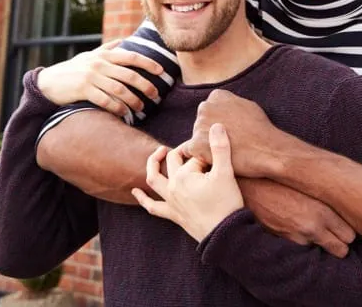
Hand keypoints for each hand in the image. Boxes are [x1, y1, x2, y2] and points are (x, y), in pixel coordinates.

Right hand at [36, 39, 163, 117]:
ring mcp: (91, 77)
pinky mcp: (83, 90)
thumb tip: (123, 40)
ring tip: (141, 108)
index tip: (161, 70)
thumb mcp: (89, 55)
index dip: (148, 63)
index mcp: (104, 55)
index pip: (131, 57)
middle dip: (145, 86)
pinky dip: (117, 108)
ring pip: (119, 90)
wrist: (48, 81)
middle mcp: (99, 65)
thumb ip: (107, 49)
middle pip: (129, 75)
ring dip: (133, 100)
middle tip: (155, 95)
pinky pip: (105, 100)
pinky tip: (124, 113)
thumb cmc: (72, 68)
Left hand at [132, 124, 243, 241]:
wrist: (225, 234)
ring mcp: (170, 201)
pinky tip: (135, 192)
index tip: (218, 157)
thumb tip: (216, 125)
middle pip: (174, 162)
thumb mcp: (226, 173)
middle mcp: (173, 187)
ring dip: (153, 165)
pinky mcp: (172, 214)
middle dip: (182, 151)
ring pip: (154, 180)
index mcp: (184, 175)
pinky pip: (153, 207)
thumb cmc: (226, 203)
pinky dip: (143, 199)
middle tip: (194, 147)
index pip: (194, 157)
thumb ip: (219, 147)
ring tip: (158, 153)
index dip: (207, 154)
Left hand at [179, 90, 289, 177]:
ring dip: (205, 146)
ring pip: (196, 137)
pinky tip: (213, 160)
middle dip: (208, 134)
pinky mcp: (196, 143)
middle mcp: (205, 107)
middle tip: (225, 145)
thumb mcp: (247, 105)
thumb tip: (223, 106)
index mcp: (217, 96)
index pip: (209, 110)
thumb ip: (230, 104)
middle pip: (201, 123)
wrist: (267, 150)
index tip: (227, 132)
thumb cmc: (261, 130)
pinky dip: (200, 156)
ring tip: (222, 154)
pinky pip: (190, 151)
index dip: (216, 124)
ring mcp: (199, 124)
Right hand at [240, 178, 355, 257]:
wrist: (252, 187)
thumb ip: (329, 198)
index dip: (348, 232)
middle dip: (339, 243)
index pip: (350, 235)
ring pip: (321, 251)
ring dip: (319, 243)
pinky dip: (302, 242)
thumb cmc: (283, 181)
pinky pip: (302, 248)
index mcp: (324, 211)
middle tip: (334, 233)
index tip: (344, 227)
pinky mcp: (284, 243)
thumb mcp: (311, 186)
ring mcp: (298, 238)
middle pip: (341, 250)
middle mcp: (313, 227)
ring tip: (311, 226)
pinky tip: (296, 227)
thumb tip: (346, 204)